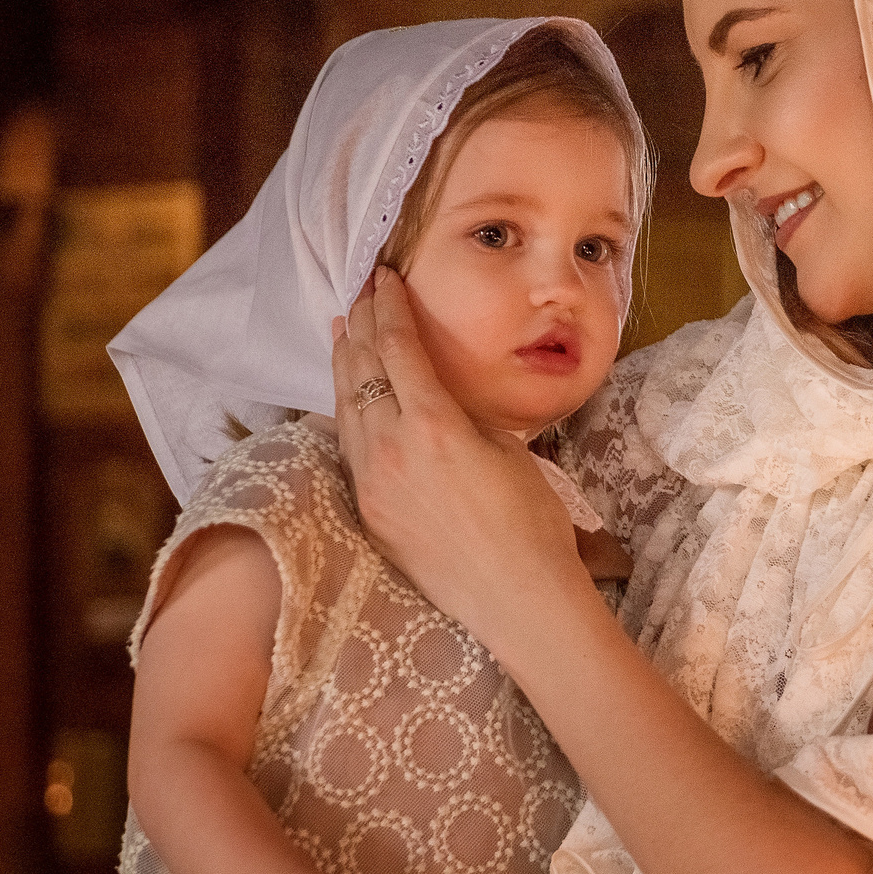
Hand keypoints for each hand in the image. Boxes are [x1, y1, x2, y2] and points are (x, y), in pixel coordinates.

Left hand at [331, 268, 585, 651]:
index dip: (387, 306)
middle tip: (358, 291)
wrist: (518, 596)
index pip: (397, 348)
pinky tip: (346, 395)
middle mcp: (392, 449)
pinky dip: (344, 409)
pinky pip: (349, 446)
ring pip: (344, 406)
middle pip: (360, 369)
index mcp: (434, 424)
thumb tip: (439, 394)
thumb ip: (464, 414)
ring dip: (342, 362)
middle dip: (358, 323)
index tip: (384, 277)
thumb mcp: (507, 446)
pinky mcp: (370, 512)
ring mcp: (373, 483)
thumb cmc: (532, 521)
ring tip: (340, 328)